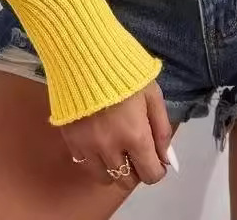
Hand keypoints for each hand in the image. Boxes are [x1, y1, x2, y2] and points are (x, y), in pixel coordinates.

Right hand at [59, 80, 176, 185]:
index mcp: (135, 136)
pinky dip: (94, 158)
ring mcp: (87, 147)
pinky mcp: (70, 141)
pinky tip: (99, 139)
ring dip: (114, 168)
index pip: (150, 174)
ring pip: (104, 177)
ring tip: (117, 148)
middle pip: (125, 181)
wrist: (86, 55)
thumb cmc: (126, 71)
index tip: (157, 160)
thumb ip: (162, 129)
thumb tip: (166, 158)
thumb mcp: (153, 95)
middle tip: (137, 152)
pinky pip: (84, 163)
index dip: (157, 170)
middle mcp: (110, 148)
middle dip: (136, 170)